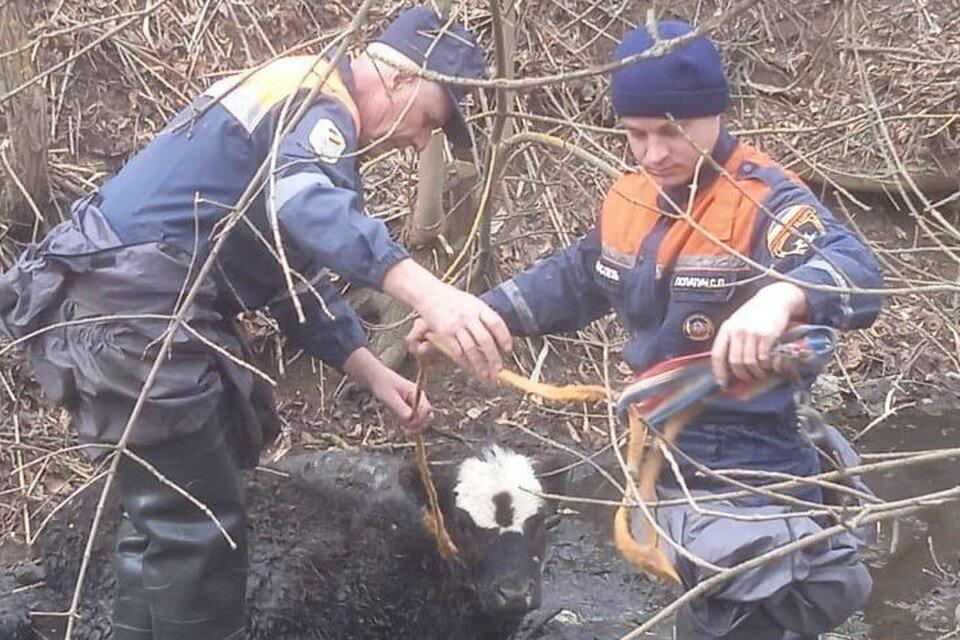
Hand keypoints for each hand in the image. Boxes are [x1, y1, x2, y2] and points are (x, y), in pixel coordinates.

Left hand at [367, 369, 433, 436]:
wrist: (378, 379)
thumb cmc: (383, 385)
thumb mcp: (390, 397)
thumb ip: (400, 408)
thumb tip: (410, 419)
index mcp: (417, 393)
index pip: (427, 409)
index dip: (420, 419)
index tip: (407, 423)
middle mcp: (420, 399)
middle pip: (428, 417)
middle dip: (419, 426)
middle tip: (406, 432)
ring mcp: (417, 405)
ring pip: (423, 421)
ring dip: (415, 427)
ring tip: (403, 430)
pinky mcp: (412, 410)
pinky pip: (416, 421)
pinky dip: (411, 426)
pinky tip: (402, 426)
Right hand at [383, 260, 511, 377]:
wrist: (430, 293)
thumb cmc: (452, 299)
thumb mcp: (472, 302)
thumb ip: (483, 316)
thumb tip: (497, 336)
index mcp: (479, 307)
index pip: (496, 323)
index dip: (504, 338)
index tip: (508, 349)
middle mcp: (469, 316)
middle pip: (485, 340)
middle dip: (493, 357)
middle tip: (498, 368)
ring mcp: (456, 325)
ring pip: (472, 349)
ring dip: (480, 364)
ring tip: (485, 374)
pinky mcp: (445, 333)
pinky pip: (457, 351)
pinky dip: (465, 362)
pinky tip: (470, 368)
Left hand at [710, 282, 808, 386]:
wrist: (776, 298)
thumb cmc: (756, 313)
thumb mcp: (738, 322)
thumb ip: (732, 339)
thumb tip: (728, 365)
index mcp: (727, 328)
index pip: (717, 355)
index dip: (719, 372)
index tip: (723, 384)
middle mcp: (737, 330)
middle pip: (735, 362)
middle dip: (742, 375)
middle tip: (748, 379)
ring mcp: (752, 333)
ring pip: (750, 363)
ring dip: (756, 372)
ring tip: (760, 373)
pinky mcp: (768, 335)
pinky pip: (764, 358)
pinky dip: (766, 366)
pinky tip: (769, 364)